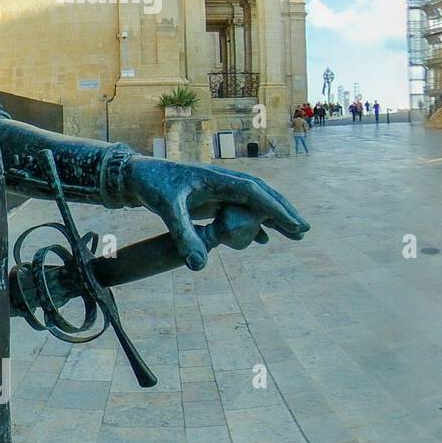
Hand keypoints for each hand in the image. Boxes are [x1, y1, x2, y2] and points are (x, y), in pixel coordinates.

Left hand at [122, 157, 308, 272]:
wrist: (137, 176)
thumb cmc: (152, 187)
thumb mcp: (168, 211)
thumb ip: (185, 236)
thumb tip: (200, 265)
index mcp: (217, 178)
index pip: (254, 192)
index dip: (275, 208)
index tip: (294, 222)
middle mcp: (222, 182)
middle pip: (261, 195)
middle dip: (283, 212)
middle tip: (304, 230)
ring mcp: (218, 190)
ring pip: (253, 203)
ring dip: (273, 218)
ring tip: (295, 235)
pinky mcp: (211, 199)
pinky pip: (239, 210)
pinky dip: (253, 223)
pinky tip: (263, 240)